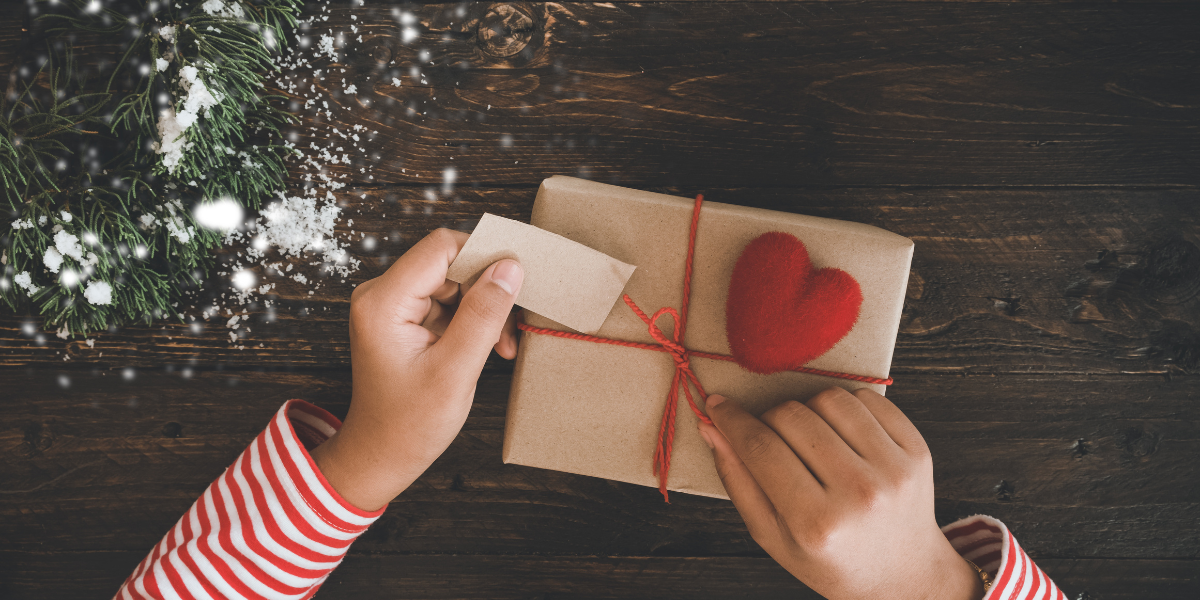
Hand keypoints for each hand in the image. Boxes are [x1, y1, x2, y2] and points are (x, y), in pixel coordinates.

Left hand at [311, 228, 523, 510]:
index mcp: (384, 302)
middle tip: (512, 327)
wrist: (381, 455)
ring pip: (454, 282)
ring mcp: (392, 306)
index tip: (518, 280)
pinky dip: (473, 320)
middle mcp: (382, 295)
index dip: (484, 256)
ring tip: (502, 345)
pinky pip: (448, 301)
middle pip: (450, 264)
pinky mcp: (404, 318)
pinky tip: (489, 347)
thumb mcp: (455, 371)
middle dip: (487, 290)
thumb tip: (510, 268)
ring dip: (484, 309)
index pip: (442, 248)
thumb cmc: (409, 424)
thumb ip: (483, 315)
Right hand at [697, 388, 982, 599]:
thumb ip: (738, 481)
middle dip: (769, 420)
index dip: (732, 420)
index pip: (760, 447)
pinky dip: (846, 408)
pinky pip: (868, 399)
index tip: (718, 407)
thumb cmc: (831, 558)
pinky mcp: (917, 450)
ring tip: (811, 440)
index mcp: (815, 524)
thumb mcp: (772, 536)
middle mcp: (858, 494)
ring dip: (809, 410)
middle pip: (791, 416)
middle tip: (773, 441)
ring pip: (829, 398)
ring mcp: (893, 470)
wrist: (903, 575)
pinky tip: (842, 436)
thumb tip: (713, 426)